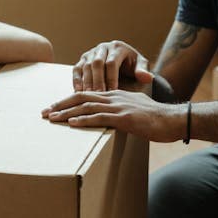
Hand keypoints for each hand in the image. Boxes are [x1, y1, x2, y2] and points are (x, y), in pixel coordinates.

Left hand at [41, 90, 183, 141]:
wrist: (172, 120)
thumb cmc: (154, 119)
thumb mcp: (133, 111)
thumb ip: (118, 111)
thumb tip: (106, 118)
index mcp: (114, 94)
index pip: (86, 94)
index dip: (67, 100)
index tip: (53, 107)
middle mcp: (114, 97)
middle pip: (81, 97)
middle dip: (61, 105)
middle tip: (44, 112)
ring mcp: (119, 106)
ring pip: (87, 106)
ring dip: (67, 113)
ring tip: (52, 118)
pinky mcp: (124, 118)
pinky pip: (100, 117)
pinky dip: (84, 119)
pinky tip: (72, 123)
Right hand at [73, 41, 153, 91]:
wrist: (123, 61)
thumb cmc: (133, 66)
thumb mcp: (141, 67)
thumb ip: (143, 71)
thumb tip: (147, 77)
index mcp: (118, 47)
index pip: (112, 63)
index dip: (111, 78)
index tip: (113, 92)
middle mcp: (103, 47)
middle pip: (97, 63)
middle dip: (97, 81)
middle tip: (98, 95)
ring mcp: (91, 53)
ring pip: (86, 66)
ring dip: (87, 82)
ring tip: (89, 96)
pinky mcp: (83, 59)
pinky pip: (77, 69)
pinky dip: (77, 80)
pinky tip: (78, 92)